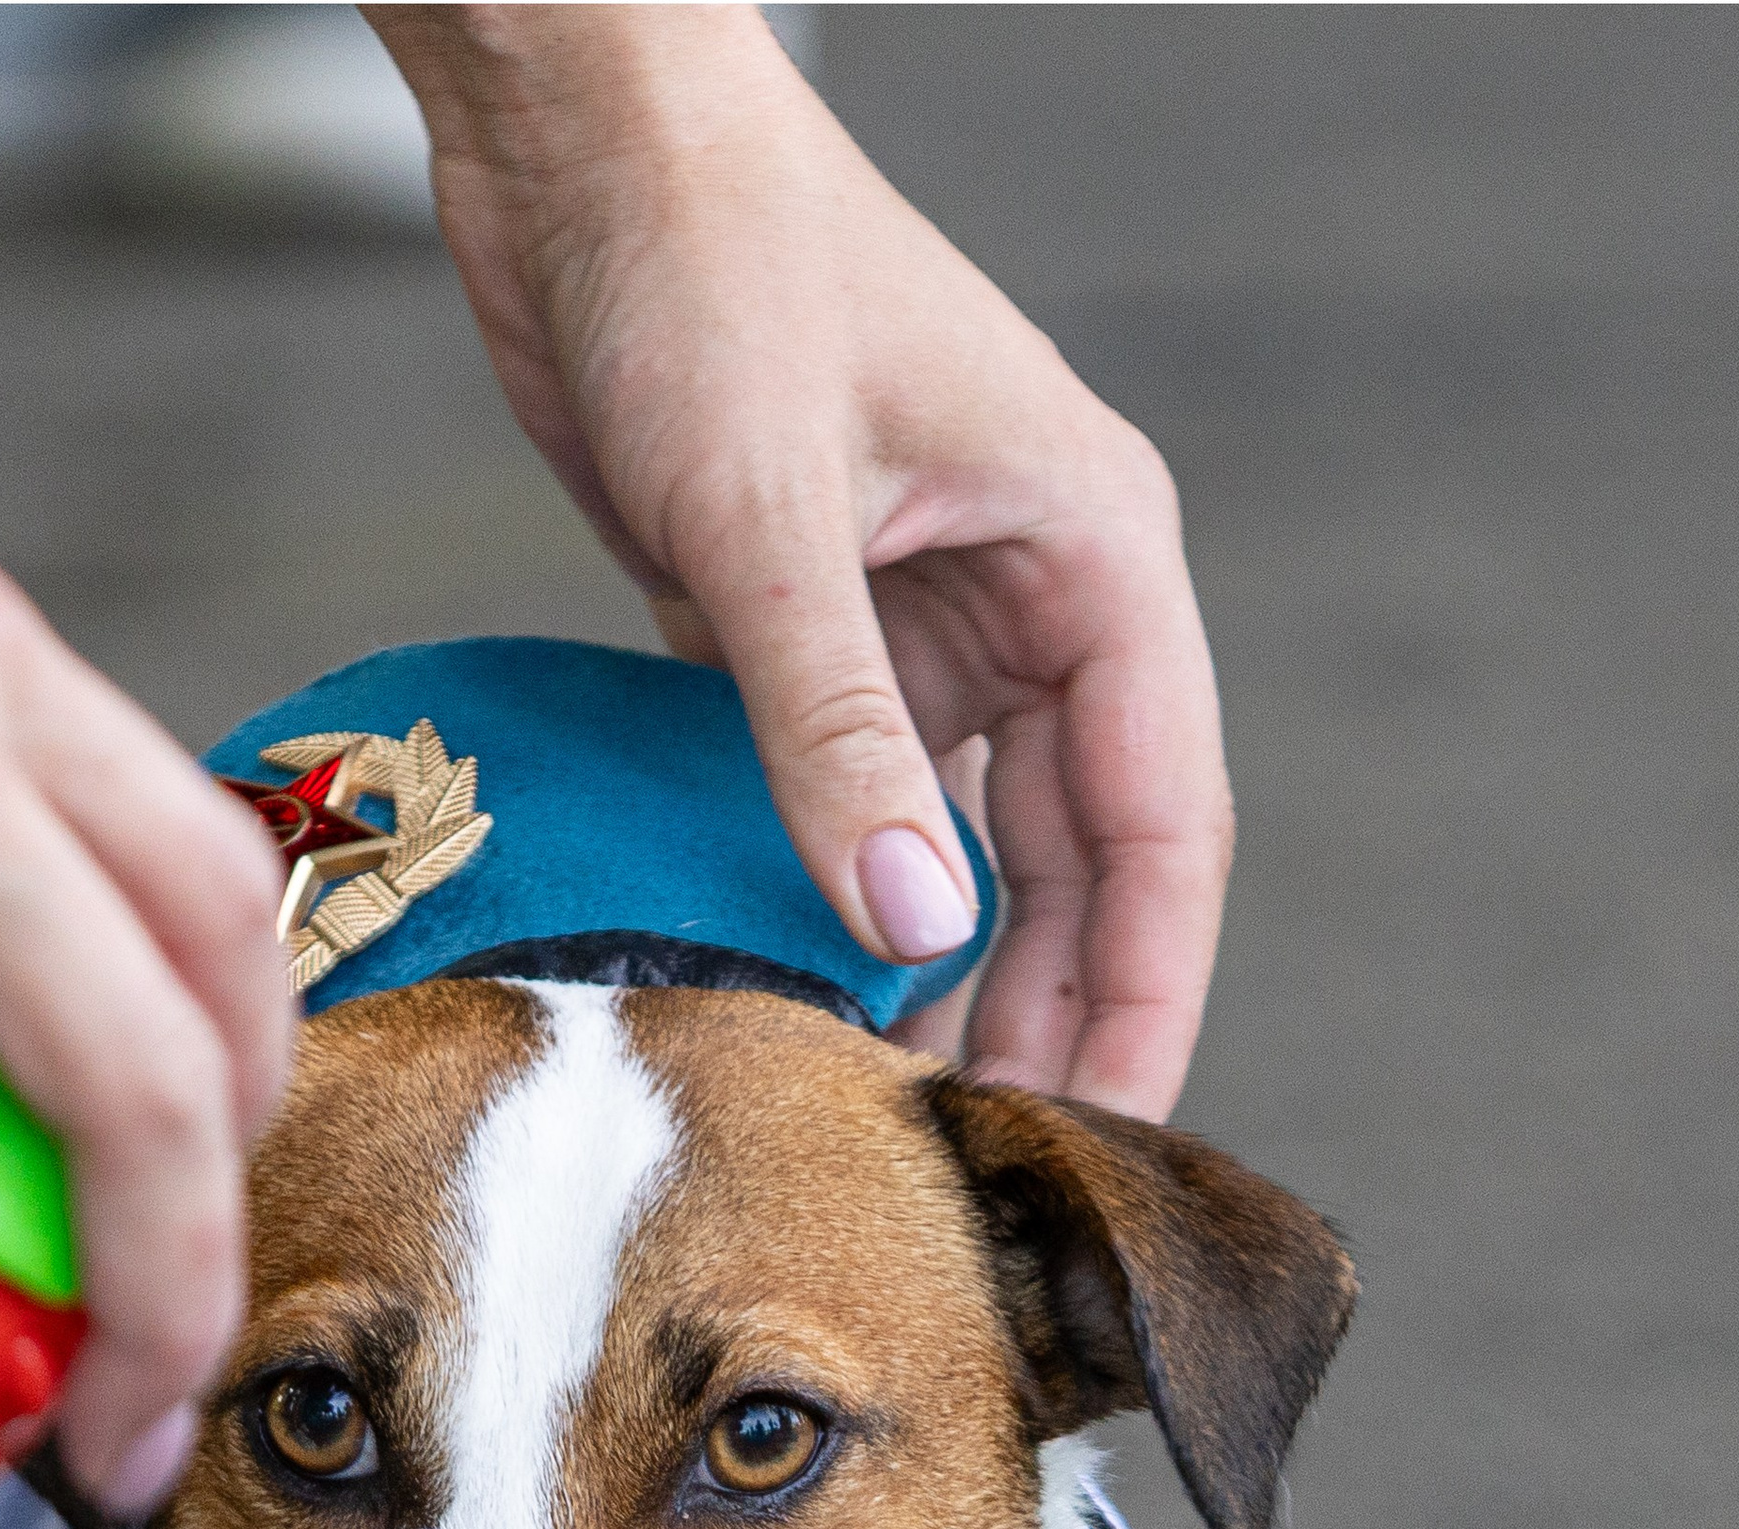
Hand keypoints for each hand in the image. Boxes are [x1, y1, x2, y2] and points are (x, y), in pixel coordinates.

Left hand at [370, 4, 1230, 1120]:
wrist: (578, 135)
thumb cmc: (706, 261)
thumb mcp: (769, 519)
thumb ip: (834, 737)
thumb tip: (911, 939)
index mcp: (1092, 557)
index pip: (1160, 826)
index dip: (1145, 995)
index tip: (1107, 1145)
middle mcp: (1028, 599)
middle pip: (1070, 865)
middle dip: (1039, 1021)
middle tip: (977, 1183)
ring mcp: (918, 621)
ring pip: (958, 851)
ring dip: (931, 983)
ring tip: (883, 1129)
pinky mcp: (802, 628)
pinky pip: (844, 807)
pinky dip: (829, 909)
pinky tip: (791, 1013)